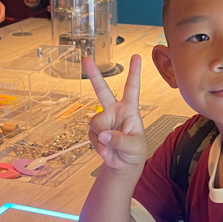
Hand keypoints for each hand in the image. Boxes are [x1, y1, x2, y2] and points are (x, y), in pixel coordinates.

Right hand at [84, 54, 147, 172]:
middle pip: (102, 90)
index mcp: (129, 109)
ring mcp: (103, 120)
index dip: (134, 72)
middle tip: (86, 59)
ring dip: (102, 137)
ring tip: (111, 146)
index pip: (132, 88)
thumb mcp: (134, 146)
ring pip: (95, 122)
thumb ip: (120, 139)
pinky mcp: (95, 131)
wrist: (124, 164)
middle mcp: (114, 111)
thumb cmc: (135, 151)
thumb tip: (103, 134)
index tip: (136, 56)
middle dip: (94, 75)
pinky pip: (92, 135)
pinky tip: (105, 151)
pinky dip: (98, 146)